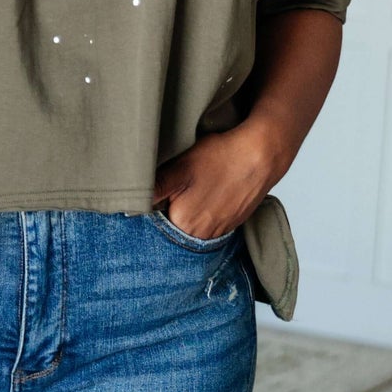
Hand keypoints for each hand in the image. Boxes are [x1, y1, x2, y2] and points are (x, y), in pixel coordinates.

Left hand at [152, 115, 292, 239]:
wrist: (261, 155)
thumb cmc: (221, 158)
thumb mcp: (179, 168)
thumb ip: (154, 188)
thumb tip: (130, 205)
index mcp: (182, 224)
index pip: (155, 224)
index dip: (152, 207)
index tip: (158, 191)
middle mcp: (200, 236)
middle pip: (173, 227)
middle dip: (169, 210)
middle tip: (177, 186)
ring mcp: (219, 232)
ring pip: (192, 226)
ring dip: (189, 212)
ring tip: (195, 189)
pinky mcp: (232, 224)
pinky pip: (210, 223)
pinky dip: (206, 211)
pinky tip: (209, 193)